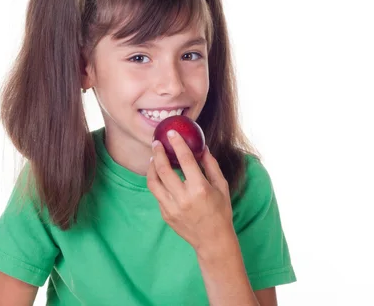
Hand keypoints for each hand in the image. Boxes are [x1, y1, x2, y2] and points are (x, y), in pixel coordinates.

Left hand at [147, 130, 235, 254]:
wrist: (212, 240)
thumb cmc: (220, 211)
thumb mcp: (221, 186)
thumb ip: (211, 165)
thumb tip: (203, 147)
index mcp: (199, 188)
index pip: (185, 160)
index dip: (177, 144)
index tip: (171, 134)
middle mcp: (183, 197)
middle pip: (163, 169)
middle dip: (158, 153)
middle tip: (156, 143)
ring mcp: (171, 208)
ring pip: (153, 182)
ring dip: (151, 167)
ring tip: (154, 158)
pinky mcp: (165, 215)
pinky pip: (157, 194)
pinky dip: (157, 182)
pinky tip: (160, 176)